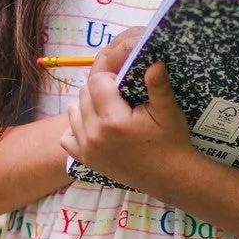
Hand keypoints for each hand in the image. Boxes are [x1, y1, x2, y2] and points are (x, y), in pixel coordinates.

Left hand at [60, 29, 191, 190]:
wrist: (169, 176)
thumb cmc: (171, 141)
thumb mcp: (169, 112)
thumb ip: (158, 86)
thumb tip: (155, 62)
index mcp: (113, 121)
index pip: (96, 81)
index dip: (109, 77)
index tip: (122, 83)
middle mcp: (95, 135)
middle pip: (83, 94)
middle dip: (99, 89)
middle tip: (119, 96)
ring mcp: (88, 149)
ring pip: (73, 112)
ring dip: (87, 106)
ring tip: (108, 110)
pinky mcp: (86, 160)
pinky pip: (67, 137)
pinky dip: (78, 129)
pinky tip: (96, 127)